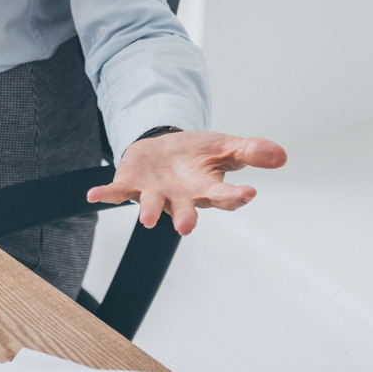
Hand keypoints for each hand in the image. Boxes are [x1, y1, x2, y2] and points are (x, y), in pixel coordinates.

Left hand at [89, 131, 287, 234]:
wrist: (165, 145)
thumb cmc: (198, 153)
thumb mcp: (226, 146)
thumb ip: (251, 151)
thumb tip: (280, 154)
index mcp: (207, 189)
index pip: (225, 196)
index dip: (236, 196)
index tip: (249, 192)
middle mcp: (180, 197)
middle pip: (185, 211)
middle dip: (184, 219)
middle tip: (184, 227)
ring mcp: (154, 193)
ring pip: (151, 206)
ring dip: (147, 211)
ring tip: (144, 218)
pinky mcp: (131, 184)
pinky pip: (116, 191)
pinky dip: (105, 194)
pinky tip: (92, 196)